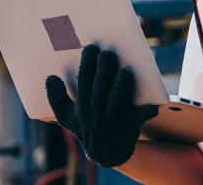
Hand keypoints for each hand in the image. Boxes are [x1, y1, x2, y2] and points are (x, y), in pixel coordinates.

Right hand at [45, 44, 158, 166]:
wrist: (106, 154)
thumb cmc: (87, 127)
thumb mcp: (68, 117)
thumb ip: (57, 99)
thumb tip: (50, 78)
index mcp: (82, 107)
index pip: (83, 80)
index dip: (87, 63)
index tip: (91, 47)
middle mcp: (95, 113)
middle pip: (100, 85)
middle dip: (104, 67)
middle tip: (109, 53)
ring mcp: (113, 121)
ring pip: (117, 99)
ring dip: (122, 84)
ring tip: (126, 71)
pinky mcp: (130, 126)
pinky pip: (139, 116)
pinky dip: (146, 110)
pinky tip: (152, 104)